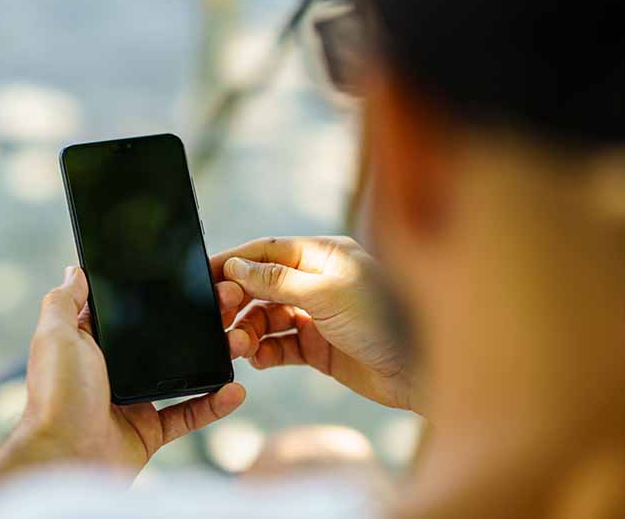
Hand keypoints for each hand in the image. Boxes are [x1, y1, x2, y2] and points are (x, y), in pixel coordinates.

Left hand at [20, 266, 245, 471]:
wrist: (65, 458)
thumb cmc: (55, 396)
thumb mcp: (55, 335)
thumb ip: (64, 300)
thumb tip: (75, 269)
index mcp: (91, 343)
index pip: (129, 310)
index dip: (156, 292)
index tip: (192, 275)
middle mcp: (113, 368)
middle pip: (163, 338)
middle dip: (198, 321)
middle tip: (227, 302)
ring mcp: (134, 400)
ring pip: (183, 372)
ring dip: (213, 357)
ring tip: (239, 341)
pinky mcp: (149, 431)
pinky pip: (188, 413)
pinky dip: (213, 404)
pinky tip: (235, 390)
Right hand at [211, 237, 419, 413]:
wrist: (420, 371)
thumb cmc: (384, 321)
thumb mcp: (326, 293)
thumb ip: (278, 280)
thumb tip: (237, 267)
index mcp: (323, 256)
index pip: (267, 252)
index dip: (234, 262)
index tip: (204, 276)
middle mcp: (317, 282)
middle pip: (262, 285)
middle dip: (238, 301)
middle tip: (218, 319)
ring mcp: (317, 315)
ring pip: (267, 318)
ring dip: (248, 331)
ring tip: (240, 346)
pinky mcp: (318, 347)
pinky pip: (280, 346)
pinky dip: (265, 352)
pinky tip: (258, 359)